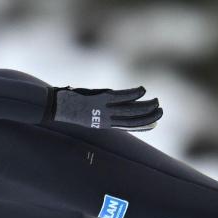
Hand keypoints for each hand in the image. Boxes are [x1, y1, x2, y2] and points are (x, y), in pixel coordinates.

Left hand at [47, 86, 162, 131]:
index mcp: (103, 125)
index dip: (143, 126)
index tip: (155, 124)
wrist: (56, 107)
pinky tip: (143, 90)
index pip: (128, 127)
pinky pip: (122, 97)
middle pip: (133, 120)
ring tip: (157, 101)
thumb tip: (113, 108)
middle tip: (161, 111)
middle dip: (149, 117)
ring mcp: (104, 109)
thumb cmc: (71, 108)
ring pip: (131, 110)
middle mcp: (106, 119)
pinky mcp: (101, 98)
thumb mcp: (88, 114)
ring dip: (146, 106)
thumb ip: (103, 112)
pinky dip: (134, 94)